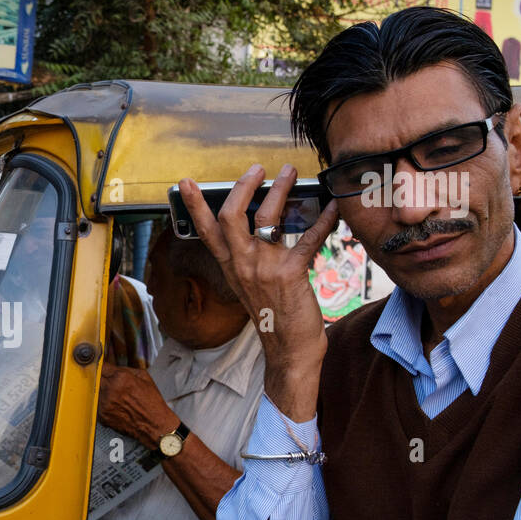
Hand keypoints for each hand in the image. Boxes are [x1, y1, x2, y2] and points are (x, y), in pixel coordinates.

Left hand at [98, 363, 178, 448]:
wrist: (154, 425)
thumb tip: (113, 367)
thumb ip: (125, 369)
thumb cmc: (151, 403)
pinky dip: (103, 403)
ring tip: (115, 395)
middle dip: (101, 378)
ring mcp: (105, 404)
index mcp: (121, 378)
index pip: (101, 366)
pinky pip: (97, 404)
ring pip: (94, 391)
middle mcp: (111, 390)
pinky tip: (115, 405)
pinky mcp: (102, 415)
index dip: (102, 367)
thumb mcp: (143, 377)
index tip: (103, 368)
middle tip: (110, 382)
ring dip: (101, 390)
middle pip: (95, 378)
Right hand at [178, 164, 339, 420]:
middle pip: (231, 215)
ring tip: (290, 173)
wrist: (289, 351)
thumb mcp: (252, 287)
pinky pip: (307, 237)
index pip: (206, 231)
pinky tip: (334, 206)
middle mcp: (243, 264)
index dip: (195, 205)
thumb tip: (263, 232)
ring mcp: (264, 268)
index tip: (186, 183)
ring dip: (280, 189)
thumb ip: (252, 260)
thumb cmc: (276, 318)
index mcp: (232, 267)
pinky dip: (323, 218)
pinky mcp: (290, 272)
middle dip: (243, 185)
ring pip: (267, 216)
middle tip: (258, 168)